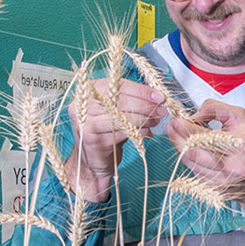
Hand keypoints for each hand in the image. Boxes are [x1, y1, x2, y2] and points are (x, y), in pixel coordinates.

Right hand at [66, 76, 168, 201]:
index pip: (118, 86)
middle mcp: (83, 105)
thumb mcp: (115, 111)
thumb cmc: (105, 131)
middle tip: (161, 110)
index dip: (141, 91)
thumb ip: (131, 101)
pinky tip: (147, 132)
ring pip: (121, 116)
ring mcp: (86, 122)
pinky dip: (137, 131)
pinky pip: (120, 132)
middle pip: (120, 101)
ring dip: (143, 118)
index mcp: (88, 91)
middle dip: (145, 105)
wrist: (91, 159)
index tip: (159, 96)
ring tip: (156, 121)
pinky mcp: (92, 138)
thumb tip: (156, 98)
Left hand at [164, 99, 244, 216]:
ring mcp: (221, 180)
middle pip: (193, 152)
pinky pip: (191, 168)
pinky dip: (186, 155)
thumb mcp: (241, 119)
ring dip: (179, 145)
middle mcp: (232, 167)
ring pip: (189, 161)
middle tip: (171, 125)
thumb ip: (217, 109)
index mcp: (243, 148)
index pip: (207, 137)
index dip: (187, 128)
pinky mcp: (212, 187)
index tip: (176, 119)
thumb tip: (194, 115)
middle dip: (177, 137)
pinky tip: (186, 146)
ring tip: (175, 133)